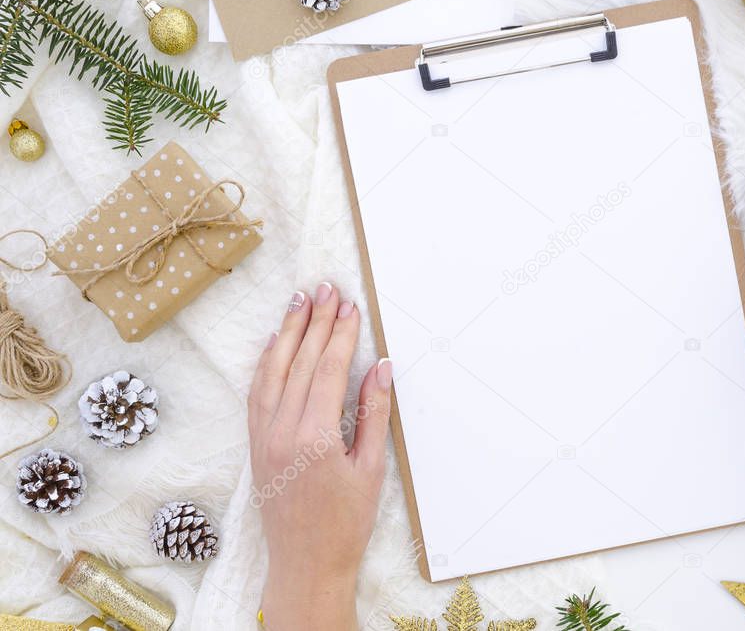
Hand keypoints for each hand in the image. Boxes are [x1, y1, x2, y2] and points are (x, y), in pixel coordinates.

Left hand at [247, 282, 392, 629]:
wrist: (305, 564)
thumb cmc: (344, 523)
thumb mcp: (371, 468)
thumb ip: (374, 414)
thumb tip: (381, 368)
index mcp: (315, 437)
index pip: (328, 369)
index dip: (340, 334)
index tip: (350, 306)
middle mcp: (282, 431)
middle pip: (299, 362)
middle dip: (314, 322)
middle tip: (326, 288)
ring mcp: (263, 436)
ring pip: (271, 370)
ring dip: (286, 333)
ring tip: (298, 301)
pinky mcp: (255, 444)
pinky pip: (256, 392)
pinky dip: (266, 362)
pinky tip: (273, 343)